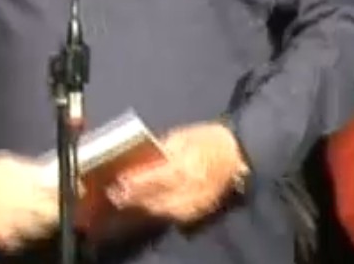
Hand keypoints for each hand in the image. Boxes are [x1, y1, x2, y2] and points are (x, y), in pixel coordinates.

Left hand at [107, 121, 246, 223]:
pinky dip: (160, 211)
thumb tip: (138, 159)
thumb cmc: (206, 140)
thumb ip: (160, 150)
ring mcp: (198, 201)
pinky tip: (147, 205)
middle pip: (158, 197)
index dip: (138, 181)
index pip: (157, 177)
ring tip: (127, 200)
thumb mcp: (180, 137)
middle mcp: (192, 186)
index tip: (120, 180)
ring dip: (144, 206)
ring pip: (165, 210)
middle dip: (136, 197)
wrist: (236, 154)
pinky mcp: (202, 210)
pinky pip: (176, 215)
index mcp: (187, 164)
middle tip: (116, 194)